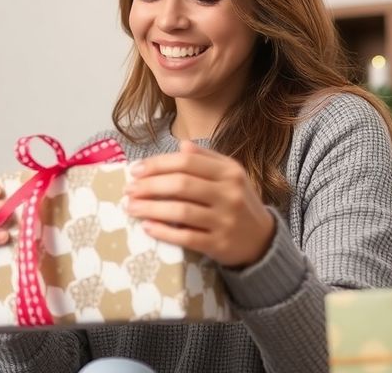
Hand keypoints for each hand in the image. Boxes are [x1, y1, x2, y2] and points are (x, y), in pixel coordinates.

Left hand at [125, 140, 275, 267]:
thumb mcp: (231, 175)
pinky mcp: (219, 245)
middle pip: (181, 185)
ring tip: (131, 208)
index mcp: (230, 172)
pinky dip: (164, 232)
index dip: (158, 164)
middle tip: (129, 190)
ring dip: (150, 209)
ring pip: (181, 211)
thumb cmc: (239, 202)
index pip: (187, 162)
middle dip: (149, 186)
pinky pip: (186, 237)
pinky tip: (147, 228)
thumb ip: (207, 159)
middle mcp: (229, 194)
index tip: (136, 170)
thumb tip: (181, 146)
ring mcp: (225, 220)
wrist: (262, 240)